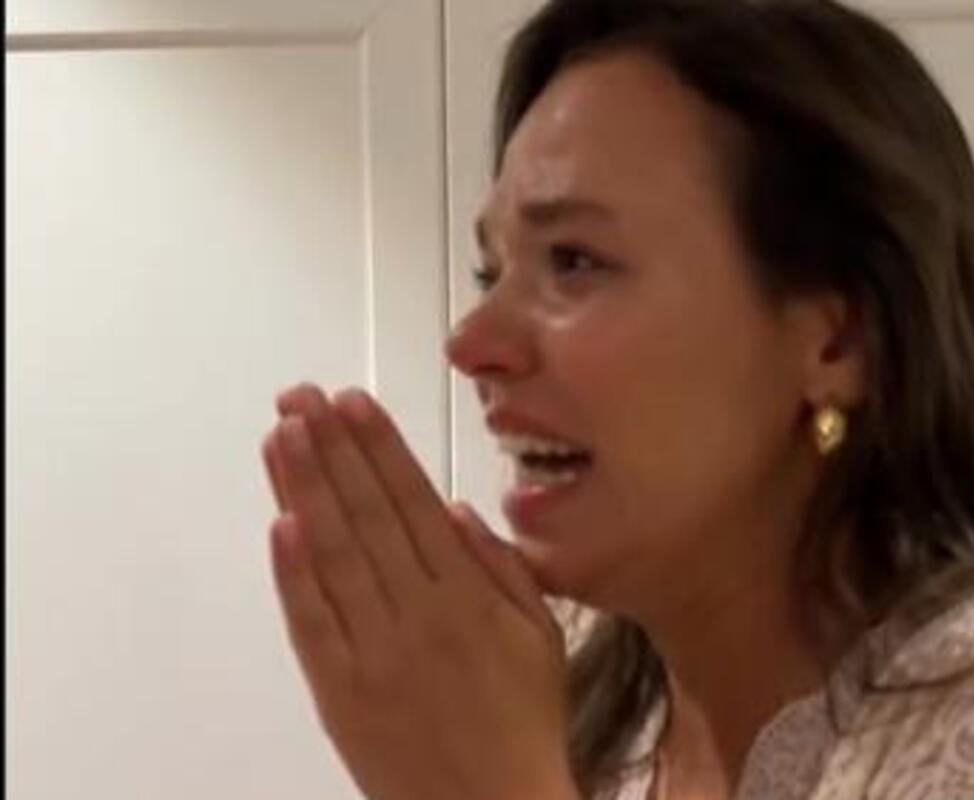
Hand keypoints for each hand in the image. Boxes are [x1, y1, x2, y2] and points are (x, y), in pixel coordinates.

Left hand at [260, 382, 575, 799]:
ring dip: (303, 489)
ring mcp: (374, 650)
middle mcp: (418, 612)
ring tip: (282, 436)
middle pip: (366, 513)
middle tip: (301, 398)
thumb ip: (505, 568)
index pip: (413, 501)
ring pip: (332, 553)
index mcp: (469, 595)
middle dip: (332, 448)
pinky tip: (278, 524)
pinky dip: (291, 572)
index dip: (380, 447)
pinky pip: (311, 620)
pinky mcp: (339, 690)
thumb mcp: (543, 637)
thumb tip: (460, 512)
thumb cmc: (524, 726)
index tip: (354, 403)